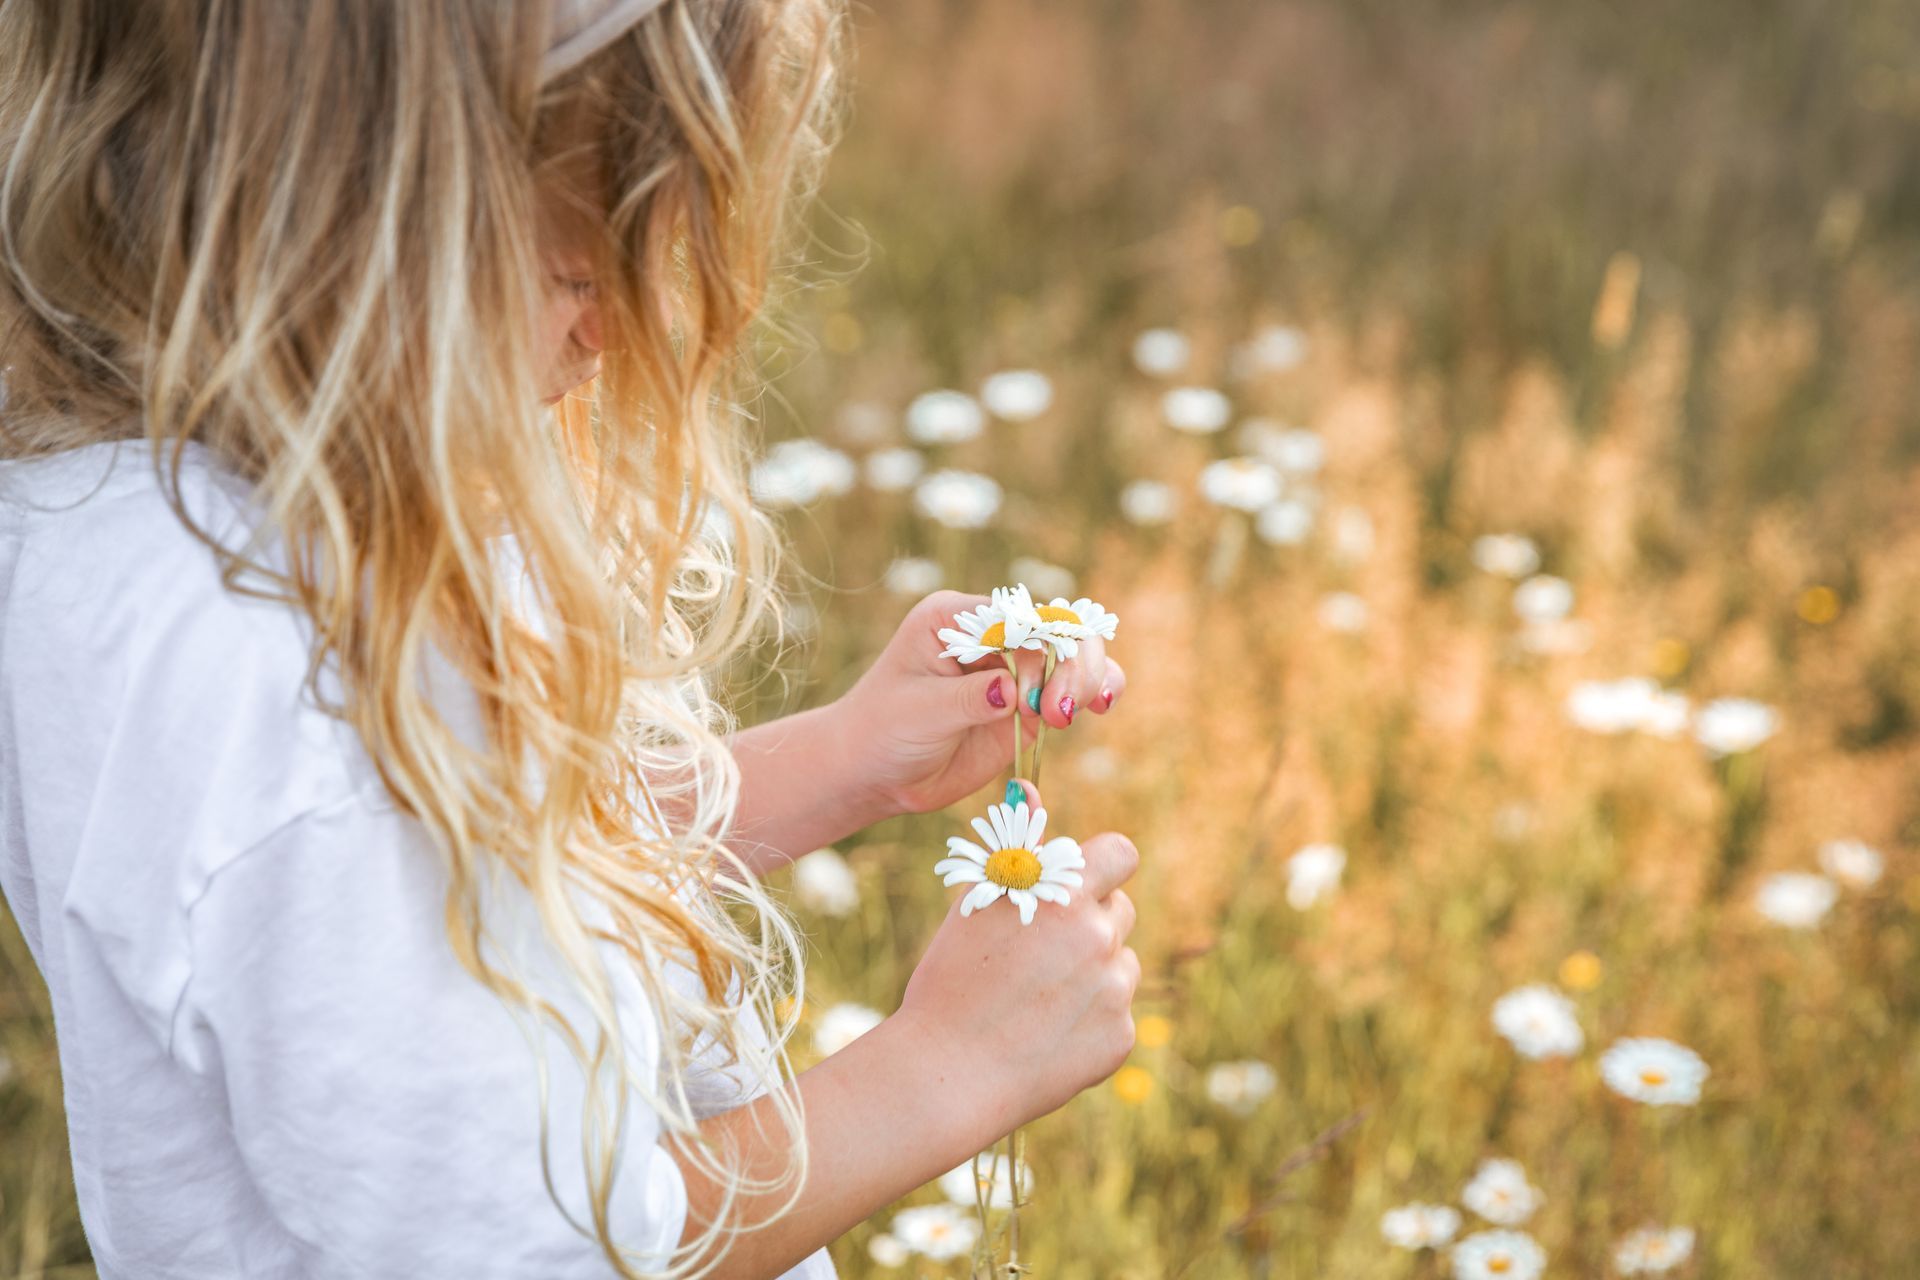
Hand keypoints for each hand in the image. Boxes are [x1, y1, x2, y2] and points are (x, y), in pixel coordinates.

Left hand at [835, 591, 1128, 817]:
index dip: (1040, 645)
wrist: (876, 771)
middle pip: (1054, 630)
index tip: (1032, 694)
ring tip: (1067, 716)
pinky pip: (1072, 688)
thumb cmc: (882, 731)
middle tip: (1056, 714)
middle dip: (1068, 666)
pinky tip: (1101, 705)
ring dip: (1085, 679)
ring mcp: (1013, 669)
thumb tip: (1013, 690)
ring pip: (1073, 654)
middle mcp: (990, 635)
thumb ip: (968, 699)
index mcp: (955, 617)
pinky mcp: (1027, 703)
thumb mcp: (919, 713)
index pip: (1015, 616)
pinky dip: (1093, 692)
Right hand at [897, 779, 1140, 1127]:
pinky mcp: (1121, 1036)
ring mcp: (1115, 989)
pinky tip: (1044, 1035)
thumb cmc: (951, 981)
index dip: (1102, 867)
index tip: (1080, 885)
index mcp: (1065, 894)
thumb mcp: (977, 903)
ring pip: (1119, 963)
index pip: (1120, 854)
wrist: (948, 1072)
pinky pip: (1116, 1014)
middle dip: (1091, 922)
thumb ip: (1017, 847)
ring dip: (1092, 972)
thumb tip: (1029, 787)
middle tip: (1043, 952)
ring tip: (1037, 999)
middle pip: (1120, 908)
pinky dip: (1090, 1021)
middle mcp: (1100, 935)